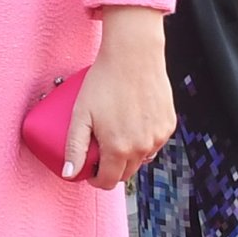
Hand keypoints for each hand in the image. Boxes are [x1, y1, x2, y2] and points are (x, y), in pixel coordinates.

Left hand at [64, 6, 174, 188]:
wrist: (133, 55)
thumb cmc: (104, 82)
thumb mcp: (81, 115)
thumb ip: (74, 147)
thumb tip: (69, 174)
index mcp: (119, 148)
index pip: (108, 181)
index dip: (95, 179)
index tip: (89, 170)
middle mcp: (142, 147)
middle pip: (125, 173)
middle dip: (110, 168)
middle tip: (99, 150)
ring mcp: (158, 136)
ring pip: (141, 159)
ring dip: (128, 155)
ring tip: (115, 133)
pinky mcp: (168, 124)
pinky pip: (154, 142)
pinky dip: (143, 139)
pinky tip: (132, 122)